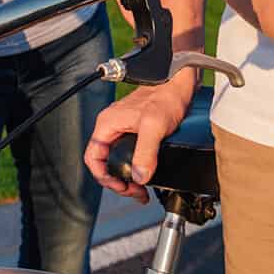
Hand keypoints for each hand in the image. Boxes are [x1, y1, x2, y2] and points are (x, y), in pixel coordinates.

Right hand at [83, 74, 195, 202]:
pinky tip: (148, 174)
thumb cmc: (166, 95)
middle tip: (136, 191)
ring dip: (129, 177)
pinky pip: (130, 154)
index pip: (93, 159)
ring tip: (142, 188)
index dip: (105, 177)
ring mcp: (124, 128)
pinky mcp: (137, 130)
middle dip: (119, 181)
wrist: (180, 82)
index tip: (123, 186)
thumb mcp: (154, 126)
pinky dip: (137, 168)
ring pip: (118, 160)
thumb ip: (145, 152)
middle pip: (106, 163)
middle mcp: (112, 126)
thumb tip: (140, 176)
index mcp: (107, 124)